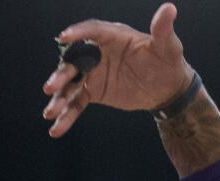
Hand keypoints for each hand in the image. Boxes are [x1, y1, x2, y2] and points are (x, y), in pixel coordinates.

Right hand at [43, 2, 194, 137]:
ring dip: (59, 98)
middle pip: (74, 62)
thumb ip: (162, 29)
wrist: (167, 87)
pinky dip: (67, 116)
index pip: (92, 31)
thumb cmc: (167, 61)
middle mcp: (97, 53)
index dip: (78, 33)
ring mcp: (92, 73)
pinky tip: (56, 130)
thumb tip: (169, 9)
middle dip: (61, 75)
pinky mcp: (93, 92)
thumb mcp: (167, 46)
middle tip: (50, 87)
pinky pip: (76, 104)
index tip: (64, 37)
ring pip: (71, 85)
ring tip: (50, 112)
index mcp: (112, 36)